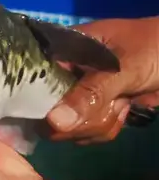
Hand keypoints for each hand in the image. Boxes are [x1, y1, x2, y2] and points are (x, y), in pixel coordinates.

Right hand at [47, 17, 158, 142]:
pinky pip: (83, 130)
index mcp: (62, 51)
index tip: (63, 113)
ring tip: (120, 105)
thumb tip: (54, 122)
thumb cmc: (154, 48)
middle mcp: (62, 73)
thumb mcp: (124, 68)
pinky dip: (104, 128)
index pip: (33, 79)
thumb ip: (91, 93)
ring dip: (97, 123)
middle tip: (111, 104)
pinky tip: (121, 112)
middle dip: (80, 117)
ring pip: (66, 125)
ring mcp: (76, 92)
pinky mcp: (91, 108)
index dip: (42, 100)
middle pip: (47, 109)